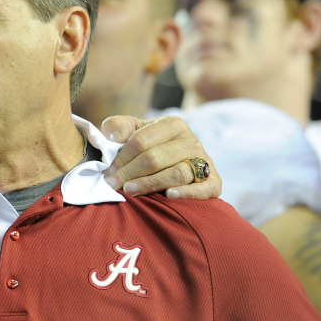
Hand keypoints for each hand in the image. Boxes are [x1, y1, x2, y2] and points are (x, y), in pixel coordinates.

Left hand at [100, 115, 220, 200]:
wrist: (176, 164)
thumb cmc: (149, 147)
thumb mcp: (133, 131)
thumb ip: (118, 126)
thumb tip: (112, 137)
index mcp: (173, 124)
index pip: (140, 141)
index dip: (120, 158)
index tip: (106, 171)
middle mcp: (192, 141)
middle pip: (155, 158)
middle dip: (129, 173)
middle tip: (112, 185)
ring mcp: (204, 162)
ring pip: (177, 173)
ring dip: (150, 184)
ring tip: (130, 191)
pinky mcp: (214, 182)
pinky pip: (204, 188)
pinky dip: (187, 193)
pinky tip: (169, 196)